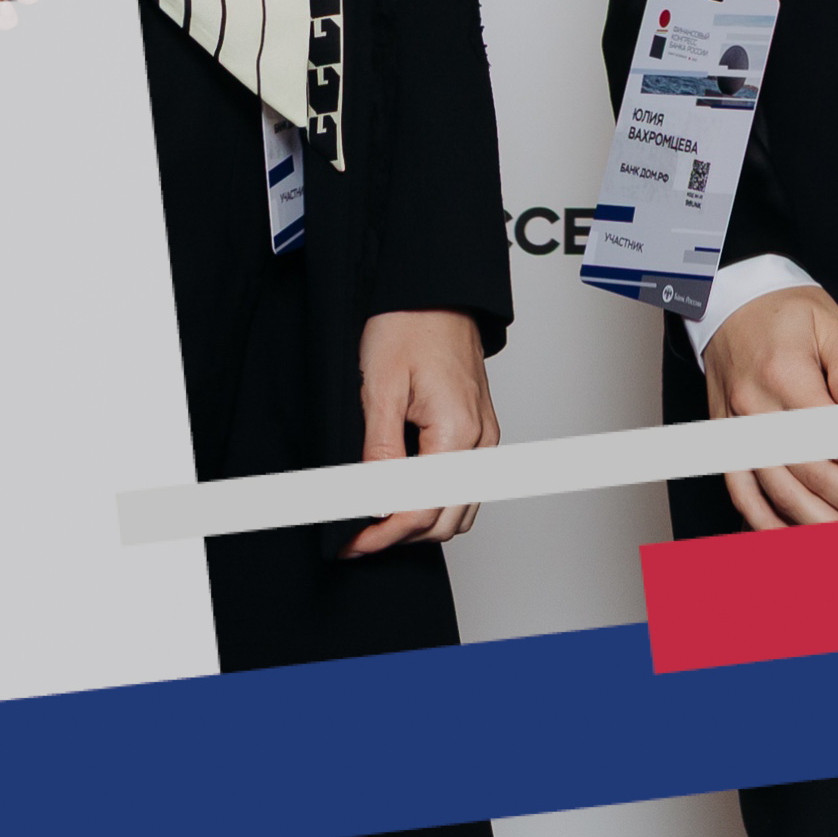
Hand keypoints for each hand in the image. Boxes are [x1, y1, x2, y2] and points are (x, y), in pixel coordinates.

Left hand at [345, 309, 498, 556]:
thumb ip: (379, 453)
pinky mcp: (482, 431)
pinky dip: (437, 503)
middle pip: (446, 522)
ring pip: (461, 511)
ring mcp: (486, 437)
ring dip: (421, 524)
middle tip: (357, 537)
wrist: (436, 292)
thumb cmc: (409, 326)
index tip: (351, 544)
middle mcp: (481, 441)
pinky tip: (404, 494)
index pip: (422, 510)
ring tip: (377, 519)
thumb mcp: (379, 388)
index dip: (382, 536)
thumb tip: (374, 503)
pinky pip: (466, 487)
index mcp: (457, 432)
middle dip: (400, 537)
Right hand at [697, 287, 837, 528]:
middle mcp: (756, 410)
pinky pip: (742, 494)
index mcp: (785, 376)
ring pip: (781, 493)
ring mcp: (736, 431)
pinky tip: (798, 540)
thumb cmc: (785, 311)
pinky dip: (767, 524)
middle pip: (815, 473)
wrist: (728, 302)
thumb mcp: (828, 324)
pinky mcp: (725, 443)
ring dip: (825, 524)